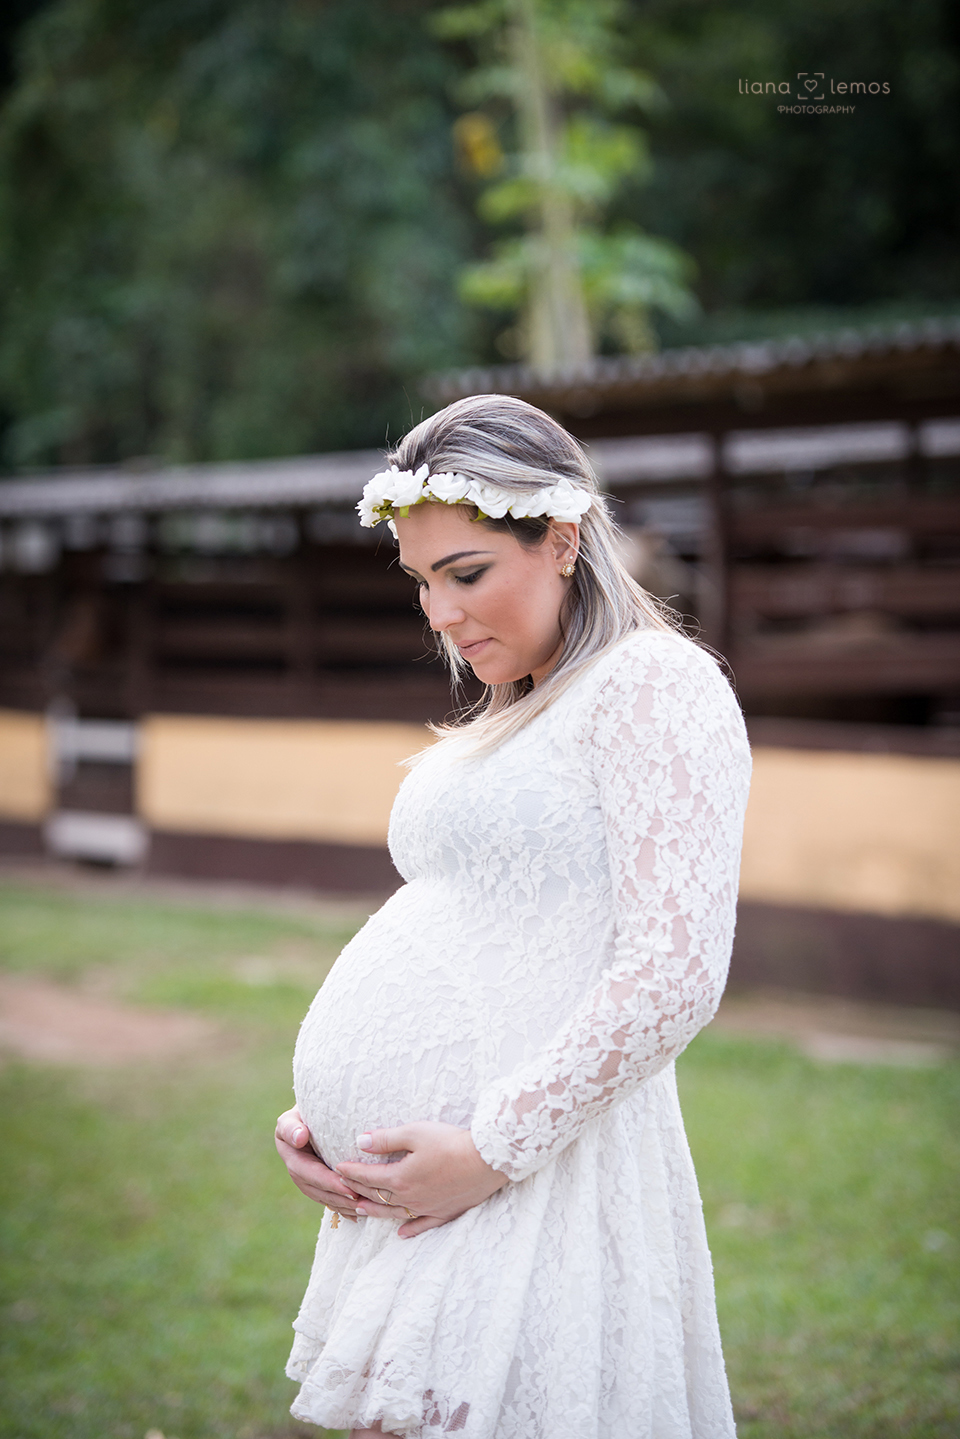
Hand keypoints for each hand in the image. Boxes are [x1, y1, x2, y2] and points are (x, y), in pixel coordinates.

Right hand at [275, 1107, 360, 1221]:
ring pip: (326, 1198)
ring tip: (364, 1209)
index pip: (310, 1174)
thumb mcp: (293, 1116)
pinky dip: (344, 1208)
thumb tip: (299, 1137)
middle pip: (319, 1191)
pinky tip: (360, 1214)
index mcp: (292, 1158)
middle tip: (362, 1203)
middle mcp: (298, 1173)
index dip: (329, 1183)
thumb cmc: (306, 1111)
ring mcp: (308, 1180)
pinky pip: (331, 1199)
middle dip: (340, 1199)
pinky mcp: (319, 1183)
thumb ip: (292, 1126)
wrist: (310, 1115)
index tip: (348, 1189)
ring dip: (344, 1206)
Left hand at [335, 1121, 508, 1237]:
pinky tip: (402, 1234)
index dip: (351, 1171)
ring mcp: (428, 1208)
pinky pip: (422, 1225)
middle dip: (359, 1190)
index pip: (368, 1177)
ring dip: (376, 1211)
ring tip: (362, 1210)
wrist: (487, 1160)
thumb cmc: (451, 1142)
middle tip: (343, 1187)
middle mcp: (410, 1198)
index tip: (338, 1167)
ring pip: (395, 1213)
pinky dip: (410, 1230)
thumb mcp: (415, 1132)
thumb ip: (386, 1139)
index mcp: (400, 1178)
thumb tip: (360, 1141)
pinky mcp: (445, 1213)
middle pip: (378, 1196)